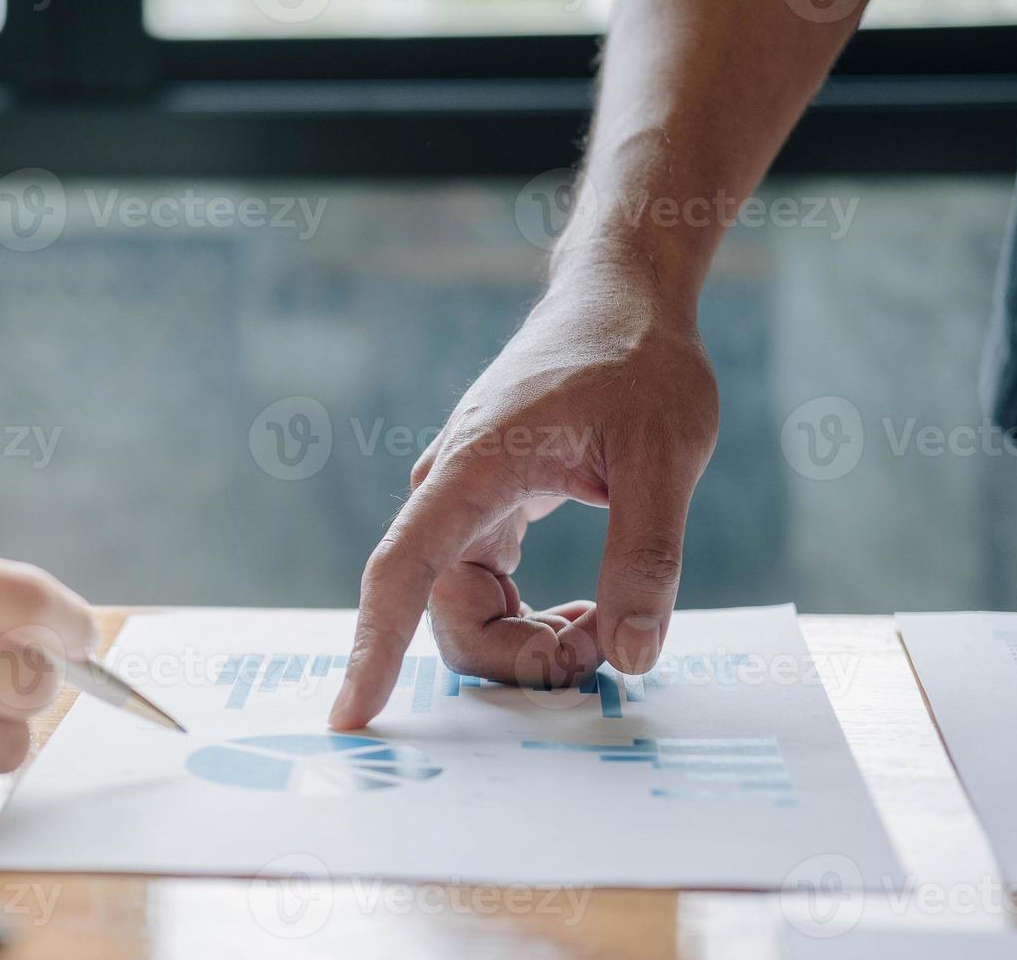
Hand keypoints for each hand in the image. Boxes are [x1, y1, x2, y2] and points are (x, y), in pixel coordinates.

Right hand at [330, 266, 718, 728]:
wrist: (621, 302)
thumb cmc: (639, 363)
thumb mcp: (665, 456)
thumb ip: (646, 556)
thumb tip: (632, 655)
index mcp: (473, 468)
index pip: (401, 570)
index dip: (372, 646)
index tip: (351, 714)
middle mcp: (449, 491)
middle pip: (442, 613)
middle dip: (514, 657)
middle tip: (605, 650)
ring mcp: (463, 504)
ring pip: (466, 613)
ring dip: (528, 645)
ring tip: (607, 625)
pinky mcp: (485, 513)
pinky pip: (487, 596)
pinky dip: (533, 624)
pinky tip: (589, 614)